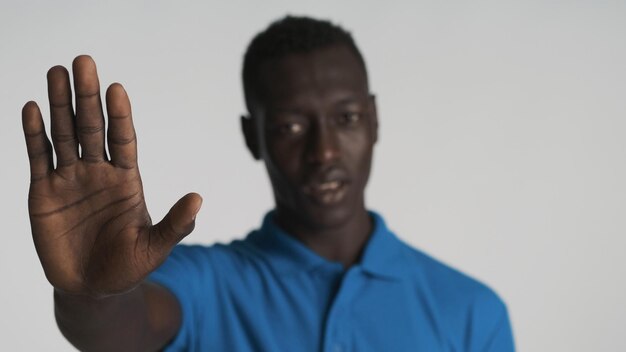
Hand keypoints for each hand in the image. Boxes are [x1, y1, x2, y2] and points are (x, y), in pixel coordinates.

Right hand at [22, 55, 201, 296]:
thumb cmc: (128, 266)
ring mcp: (70, 180)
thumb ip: (175, 224)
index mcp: (127, 179)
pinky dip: (33, 134)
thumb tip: (199, 199)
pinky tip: (32, 108)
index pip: (124, 139)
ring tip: (57, 72)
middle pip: (92, 127)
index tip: (116, 88)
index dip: (120, 115)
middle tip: (84, 62)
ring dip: (59, 104)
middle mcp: (99, 172)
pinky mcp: (43, 192)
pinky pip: (38, 157)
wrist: (92, 288)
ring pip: (63, 134)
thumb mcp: (155, 248)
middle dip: (87, 96)